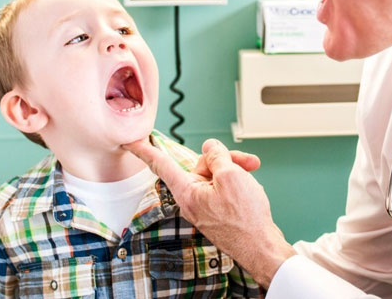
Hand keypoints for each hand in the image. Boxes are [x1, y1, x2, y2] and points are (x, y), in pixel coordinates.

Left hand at [124, 137, 295, 287]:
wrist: (262, 248)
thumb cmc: (245, 218)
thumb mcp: (231, 176)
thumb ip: (216, 156)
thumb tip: (209, 148)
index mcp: (187, 191)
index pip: (161, 164)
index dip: (144, 151)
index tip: (130, 143)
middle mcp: (191, 198)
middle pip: (201, 164)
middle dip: (223, 158)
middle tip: (244, 162)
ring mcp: (204, 204)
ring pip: (214, 173)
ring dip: (234, 169)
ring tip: (251, 173)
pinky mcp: (216, 208)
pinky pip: (220, 185)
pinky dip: (235, 180)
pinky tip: (249, 184)